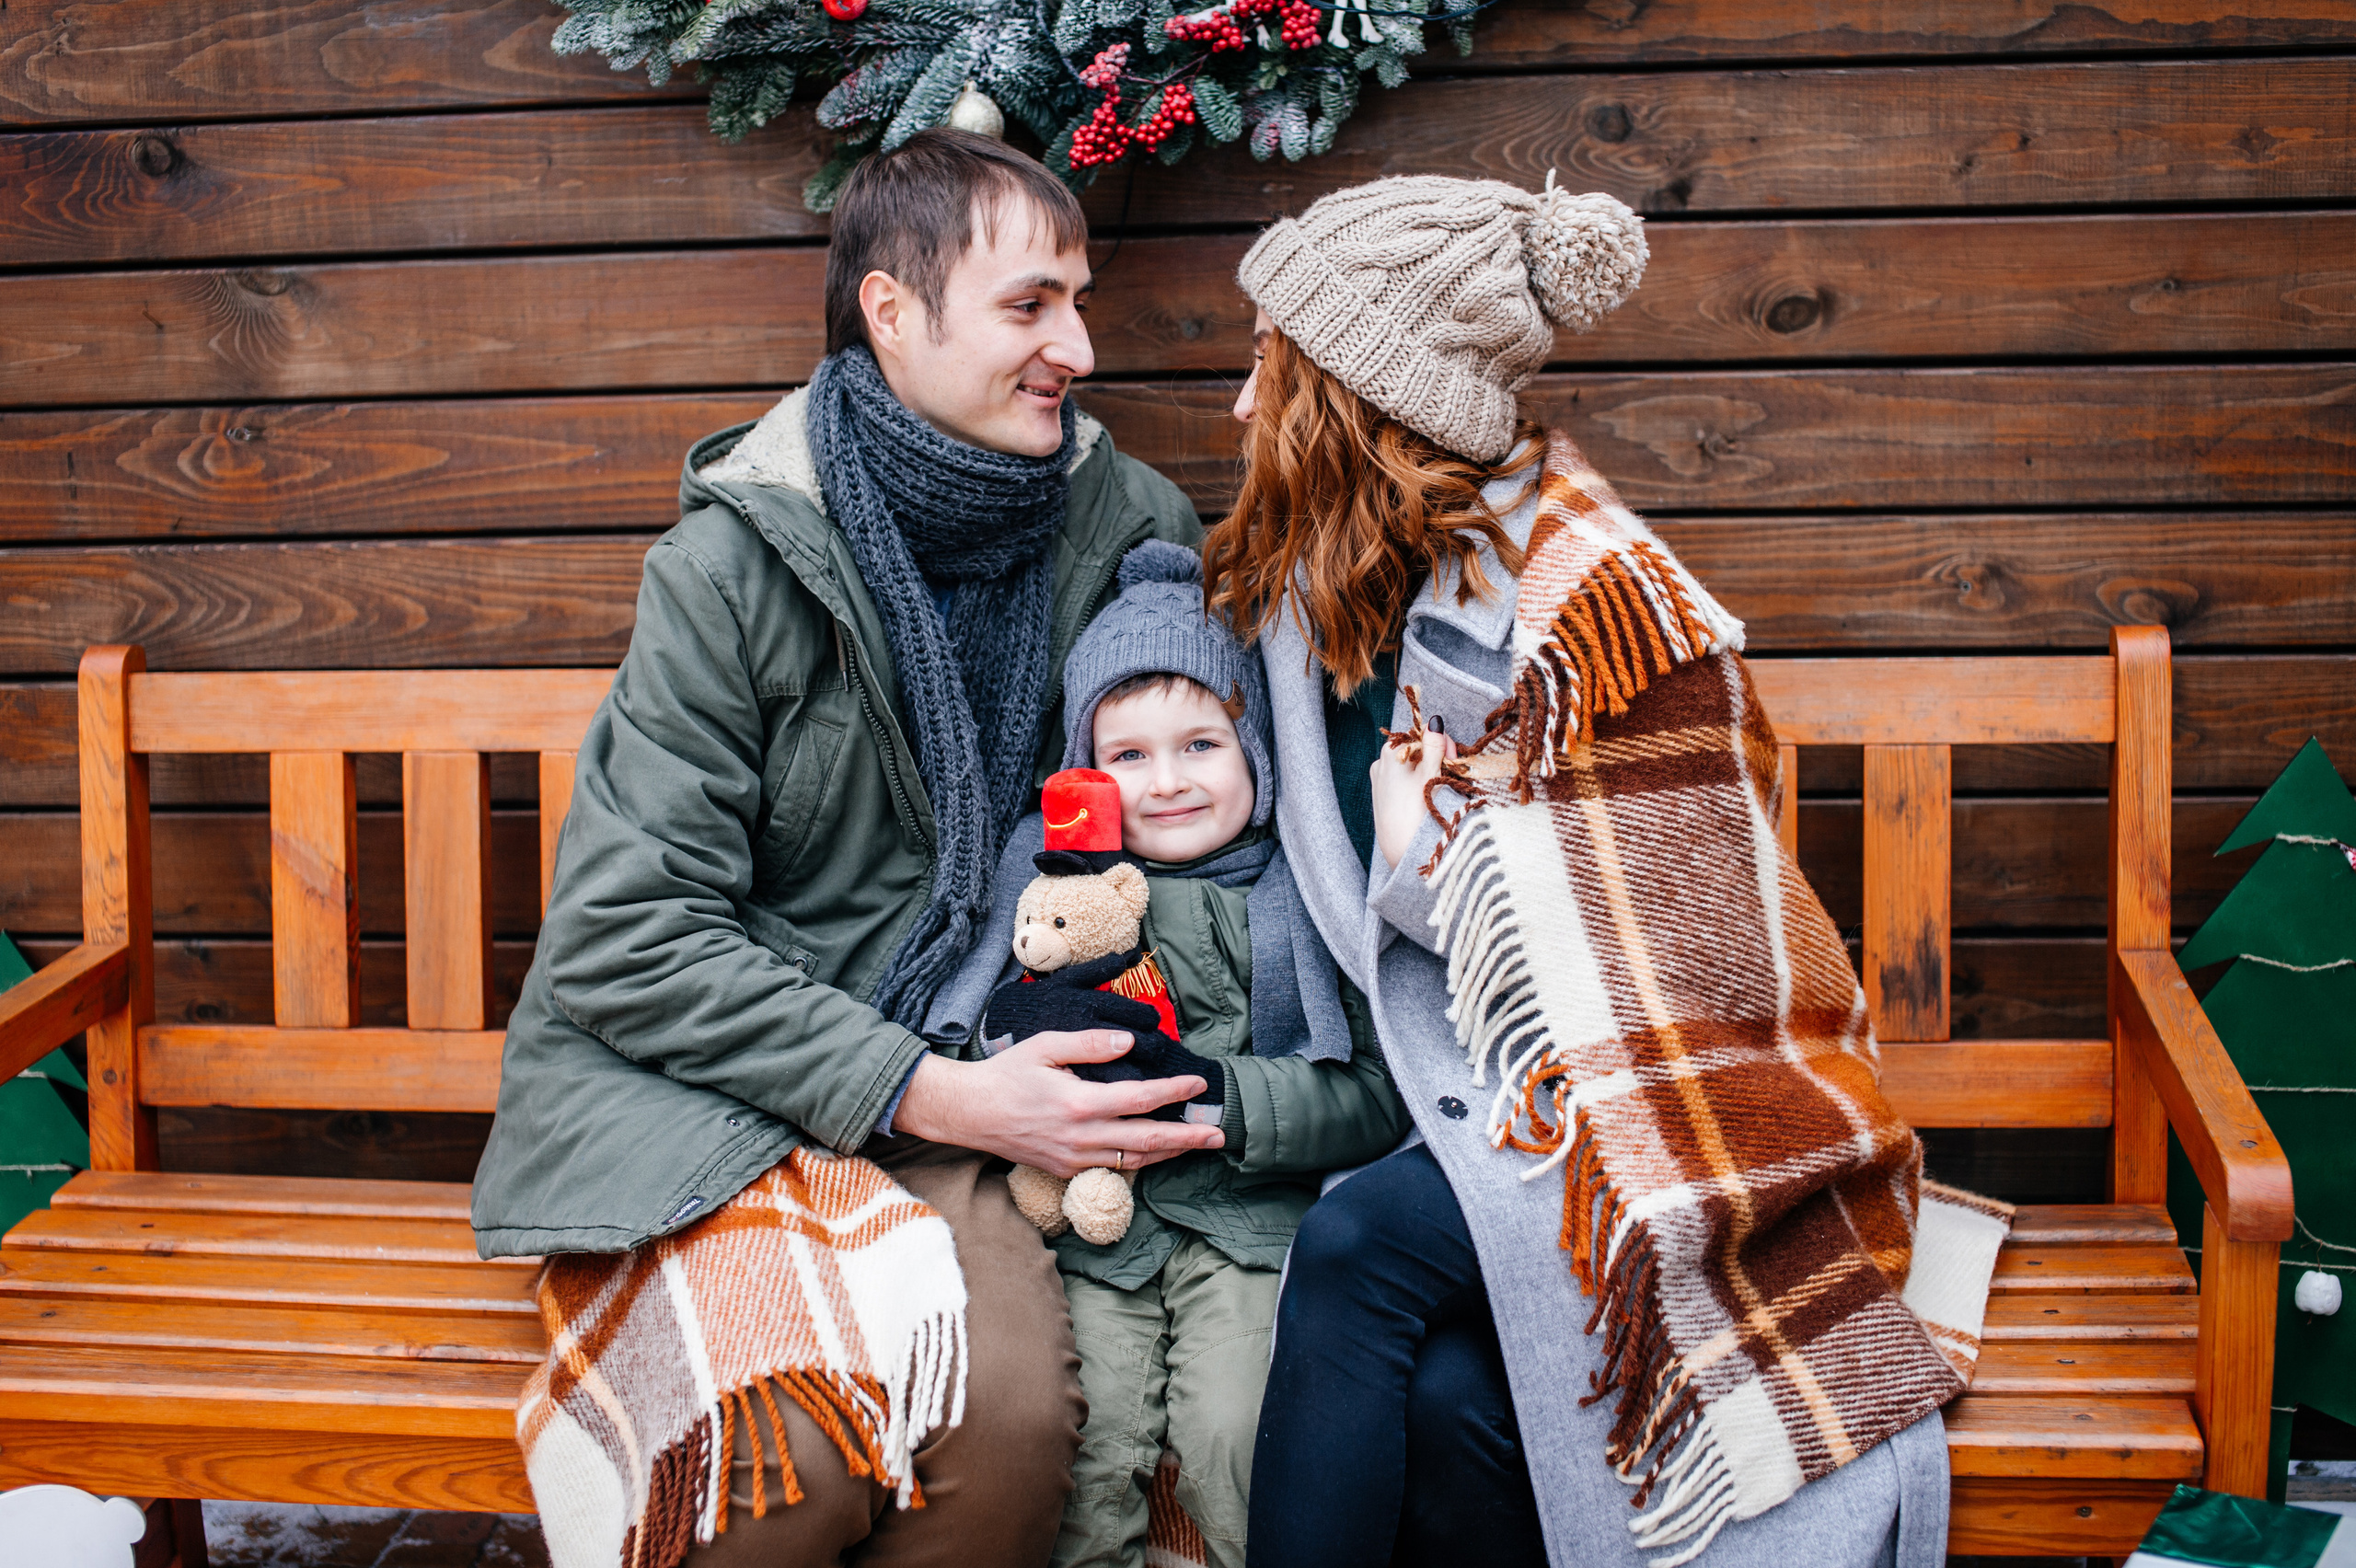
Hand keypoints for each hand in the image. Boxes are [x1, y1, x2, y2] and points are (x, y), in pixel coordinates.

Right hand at [893, 1030, 1224, 1177]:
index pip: (1140, 1099)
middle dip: (1188, 1138)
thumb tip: (1128, 1041)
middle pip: (1147, 1142)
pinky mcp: (1067, 1171)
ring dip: (1170, 1154)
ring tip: (1199, 1145)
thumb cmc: (1006, 1074)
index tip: (1197, 1084)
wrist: (970, 1113)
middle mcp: (1081, 1137)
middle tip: (1220, 1133)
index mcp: (1078, 1103)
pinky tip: (1157, 1153)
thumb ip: (1088, 1044)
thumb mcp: (1044, 1047)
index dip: (1173, 1093)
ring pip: (1134, 1162)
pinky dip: (1140, 1162)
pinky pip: (1113, 1169)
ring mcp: (1074, 1159)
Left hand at [1371, 721, 1455, 867]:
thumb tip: (1434, 720)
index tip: (1454, 758)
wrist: (1402, 850)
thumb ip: (1433, 745)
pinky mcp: (1382, 798)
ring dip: (1427, 771)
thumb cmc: (1417, 810)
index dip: (1441, 743)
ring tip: (1440, 787)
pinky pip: (1402, 782)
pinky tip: (1426, 798)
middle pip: (1414, 750)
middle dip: (1435, 758)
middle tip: (1451, 773)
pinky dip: (1417, 784)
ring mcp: (1379, 781)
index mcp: (1389, 753)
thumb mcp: (1430, 773)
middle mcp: (1380, 764)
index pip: (1419, 734)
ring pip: (1409, 766)